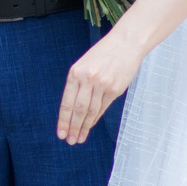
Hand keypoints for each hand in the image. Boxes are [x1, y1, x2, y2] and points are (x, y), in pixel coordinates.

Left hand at [57, 28, 144, 144]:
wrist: (125, 44)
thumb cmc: (102, 55)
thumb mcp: (84, 65)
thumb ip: (77, 84)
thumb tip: (72, 110)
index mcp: (75, 73)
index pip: (67, 103)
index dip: (64, 120)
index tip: (61, 133)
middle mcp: (88, 79)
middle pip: (78, 110)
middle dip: (73, 128)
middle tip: (70, 141)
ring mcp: (102, 84)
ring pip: (91, 111)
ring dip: (84, 127)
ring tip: (79, 138)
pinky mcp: (115, 89)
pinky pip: (103, 108)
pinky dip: (96, 119)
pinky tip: (90, 126)